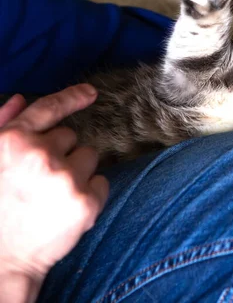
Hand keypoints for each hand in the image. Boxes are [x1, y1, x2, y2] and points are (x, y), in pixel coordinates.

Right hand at [0, 85, 108, 301]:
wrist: (2, 259)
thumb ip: (2, 127)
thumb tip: (20, 100)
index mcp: (13, 141)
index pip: (49, 108)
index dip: (71, 97)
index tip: (90, 93)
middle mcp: (41, 154)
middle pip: (71, 137)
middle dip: (61, 153)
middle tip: (41, 180)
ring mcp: (66, 178)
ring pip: (90, 157)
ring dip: (78, 171)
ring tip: (53, 195)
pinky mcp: (86, 201)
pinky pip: (102, 182)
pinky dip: (90, 193)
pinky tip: (67, 208)